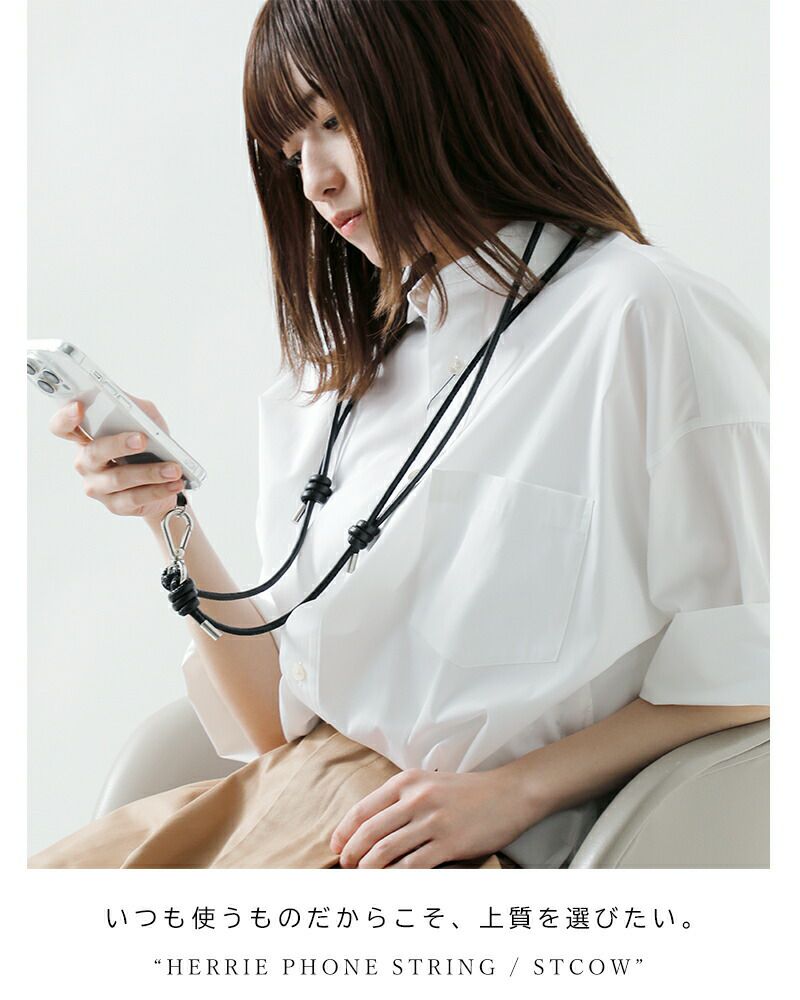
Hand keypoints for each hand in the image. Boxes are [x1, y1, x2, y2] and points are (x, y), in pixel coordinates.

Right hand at [49, 393, 184, 521]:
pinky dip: (158, 490)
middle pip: (94, 452)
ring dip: (150, 472)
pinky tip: (174, 484)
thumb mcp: (146, 419)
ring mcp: (98, 486)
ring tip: (174, 468)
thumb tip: (134, 409)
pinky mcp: (116, 505)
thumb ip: (136, 409)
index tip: (80, 407)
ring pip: (119, 479)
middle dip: (118, 444)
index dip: (66, 417)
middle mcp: (86, 462)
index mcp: (87, 438)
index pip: (62, 427)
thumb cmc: (151, 444)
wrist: (167, 479)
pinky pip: (135, 498)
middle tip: (142, 440)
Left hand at [329, 766, 534, 867]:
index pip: (363, 808)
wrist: (508, 793)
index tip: (336, 847)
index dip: (344, 831)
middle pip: (369, 831)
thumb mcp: (429, 784)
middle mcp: (416, 799)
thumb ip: (401, 800)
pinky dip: (395, 879)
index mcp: (407, 782)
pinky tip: (388, 886)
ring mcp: (432, 821)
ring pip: (385, 850)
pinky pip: (412, 866)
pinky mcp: (448, 842)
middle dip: (351, 853)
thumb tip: (371, 827)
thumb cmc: (466, 792)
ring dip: (368, 869)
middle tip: (345, 867)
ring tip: (362, 879)